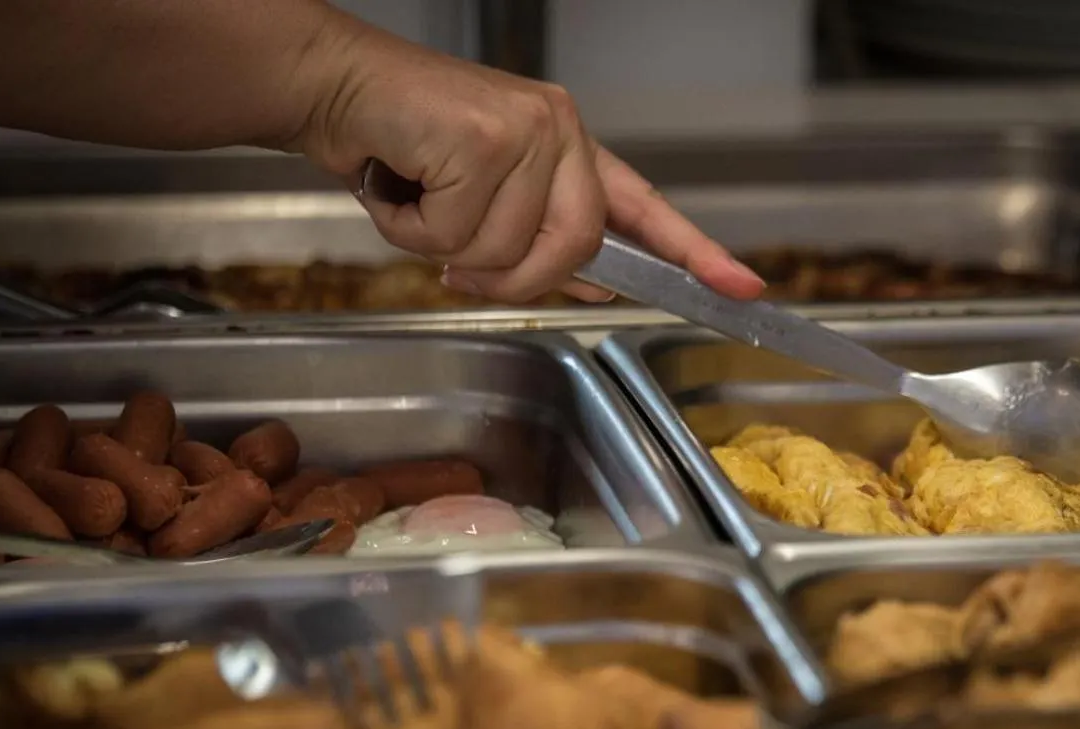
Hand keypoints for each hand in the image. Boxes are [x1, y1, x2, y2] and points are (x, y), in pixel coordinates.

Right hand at [292, 18, 763, 303]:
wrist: (336, 89)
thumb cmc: (404, 146)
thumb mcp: (483, 206)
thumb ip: (540, 243)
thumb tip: (590, 285)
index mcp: (568, 151)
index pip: (644, 208)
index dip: (695, 252)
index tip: (743, 288)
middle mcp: (559, 134)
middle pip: (573, 250)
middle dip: (509, 277)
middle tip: (456, 263)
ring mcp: (527, 130)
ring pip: (509, 251)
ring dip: (446, 250)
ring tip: (416, 202)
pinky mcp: (485, 136)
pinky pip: (460, 232)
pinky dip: (413, 229)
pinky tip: (398, 184)